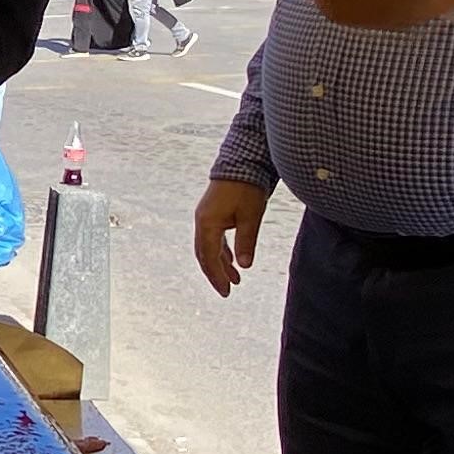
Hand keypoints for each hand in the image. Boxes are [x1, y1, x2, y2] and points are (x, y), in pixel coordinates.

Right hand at [194, 177, 267, 295]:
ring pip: (209, 247)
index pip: (208, 257)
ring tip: (235, 280)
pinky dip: (222, 251)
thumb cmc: (247, 188)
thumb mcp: (250, 216)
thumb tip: (244, 266)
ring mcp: (206, 216)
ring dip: (220, 264)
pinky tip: (233, 260)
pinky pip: (214, 238)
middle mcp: (202, 221)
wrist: (244, 161)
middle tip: (226, 291)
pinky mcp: (214, 212)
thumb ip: (246, 242)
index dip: (216, 276)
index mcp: (207, 224)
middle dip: (215, 274)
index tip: (226, 292)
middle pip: (204, 254)